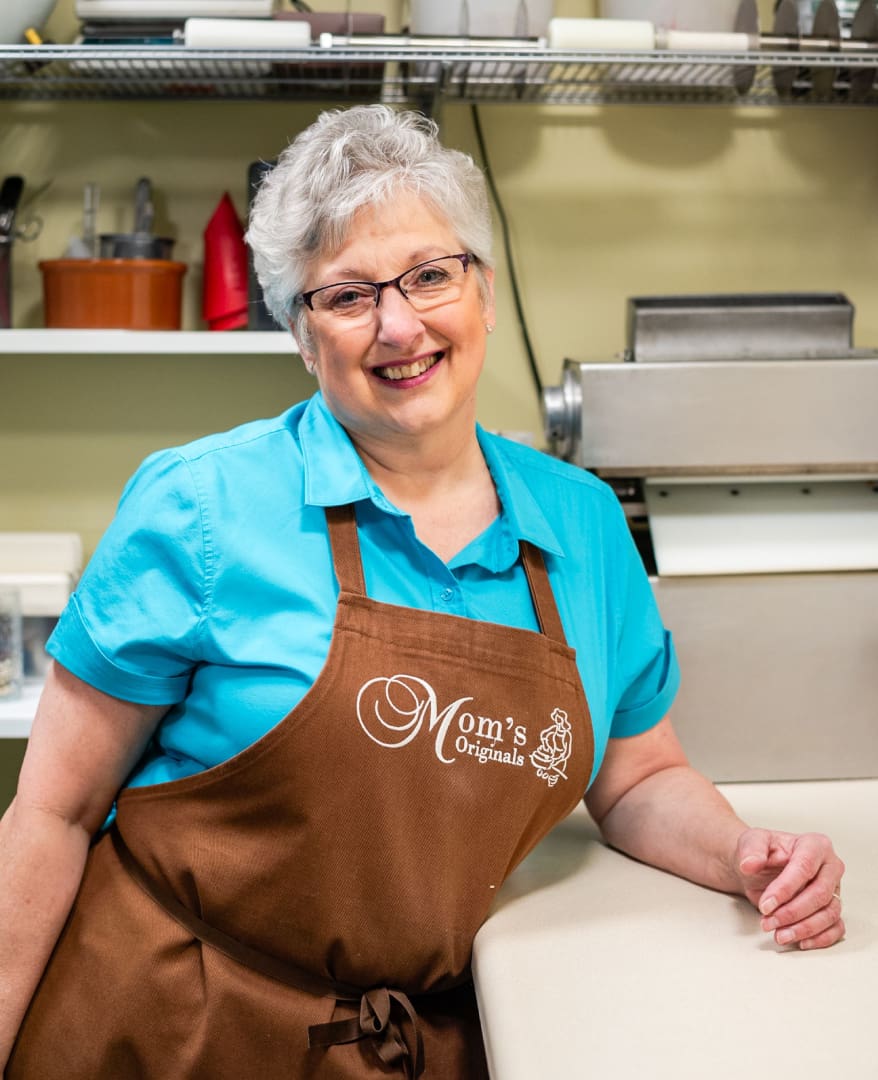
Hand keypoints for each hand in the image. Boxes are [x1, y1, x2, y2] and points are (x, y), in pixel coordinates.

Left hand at [735, 829, 844, 949]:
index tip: (765, 905)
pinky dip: (820, 938)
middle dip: (792, 913)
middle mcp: (830, 866)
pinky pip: (836, 928)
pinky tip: (799, 942)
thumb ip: (751, 851)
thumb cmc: (760, 853)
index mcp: (815, 844)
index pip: (805, 868)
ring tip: (778, 935)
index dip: (785, 889)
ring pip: (829, 914)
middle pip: (820, 894)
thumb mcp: (750, 843)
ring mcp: (835, 889)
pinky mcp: (833, 908)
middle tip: (768, 922)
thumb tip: (749, 864)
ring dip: (803, 928)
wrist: (759, 868)